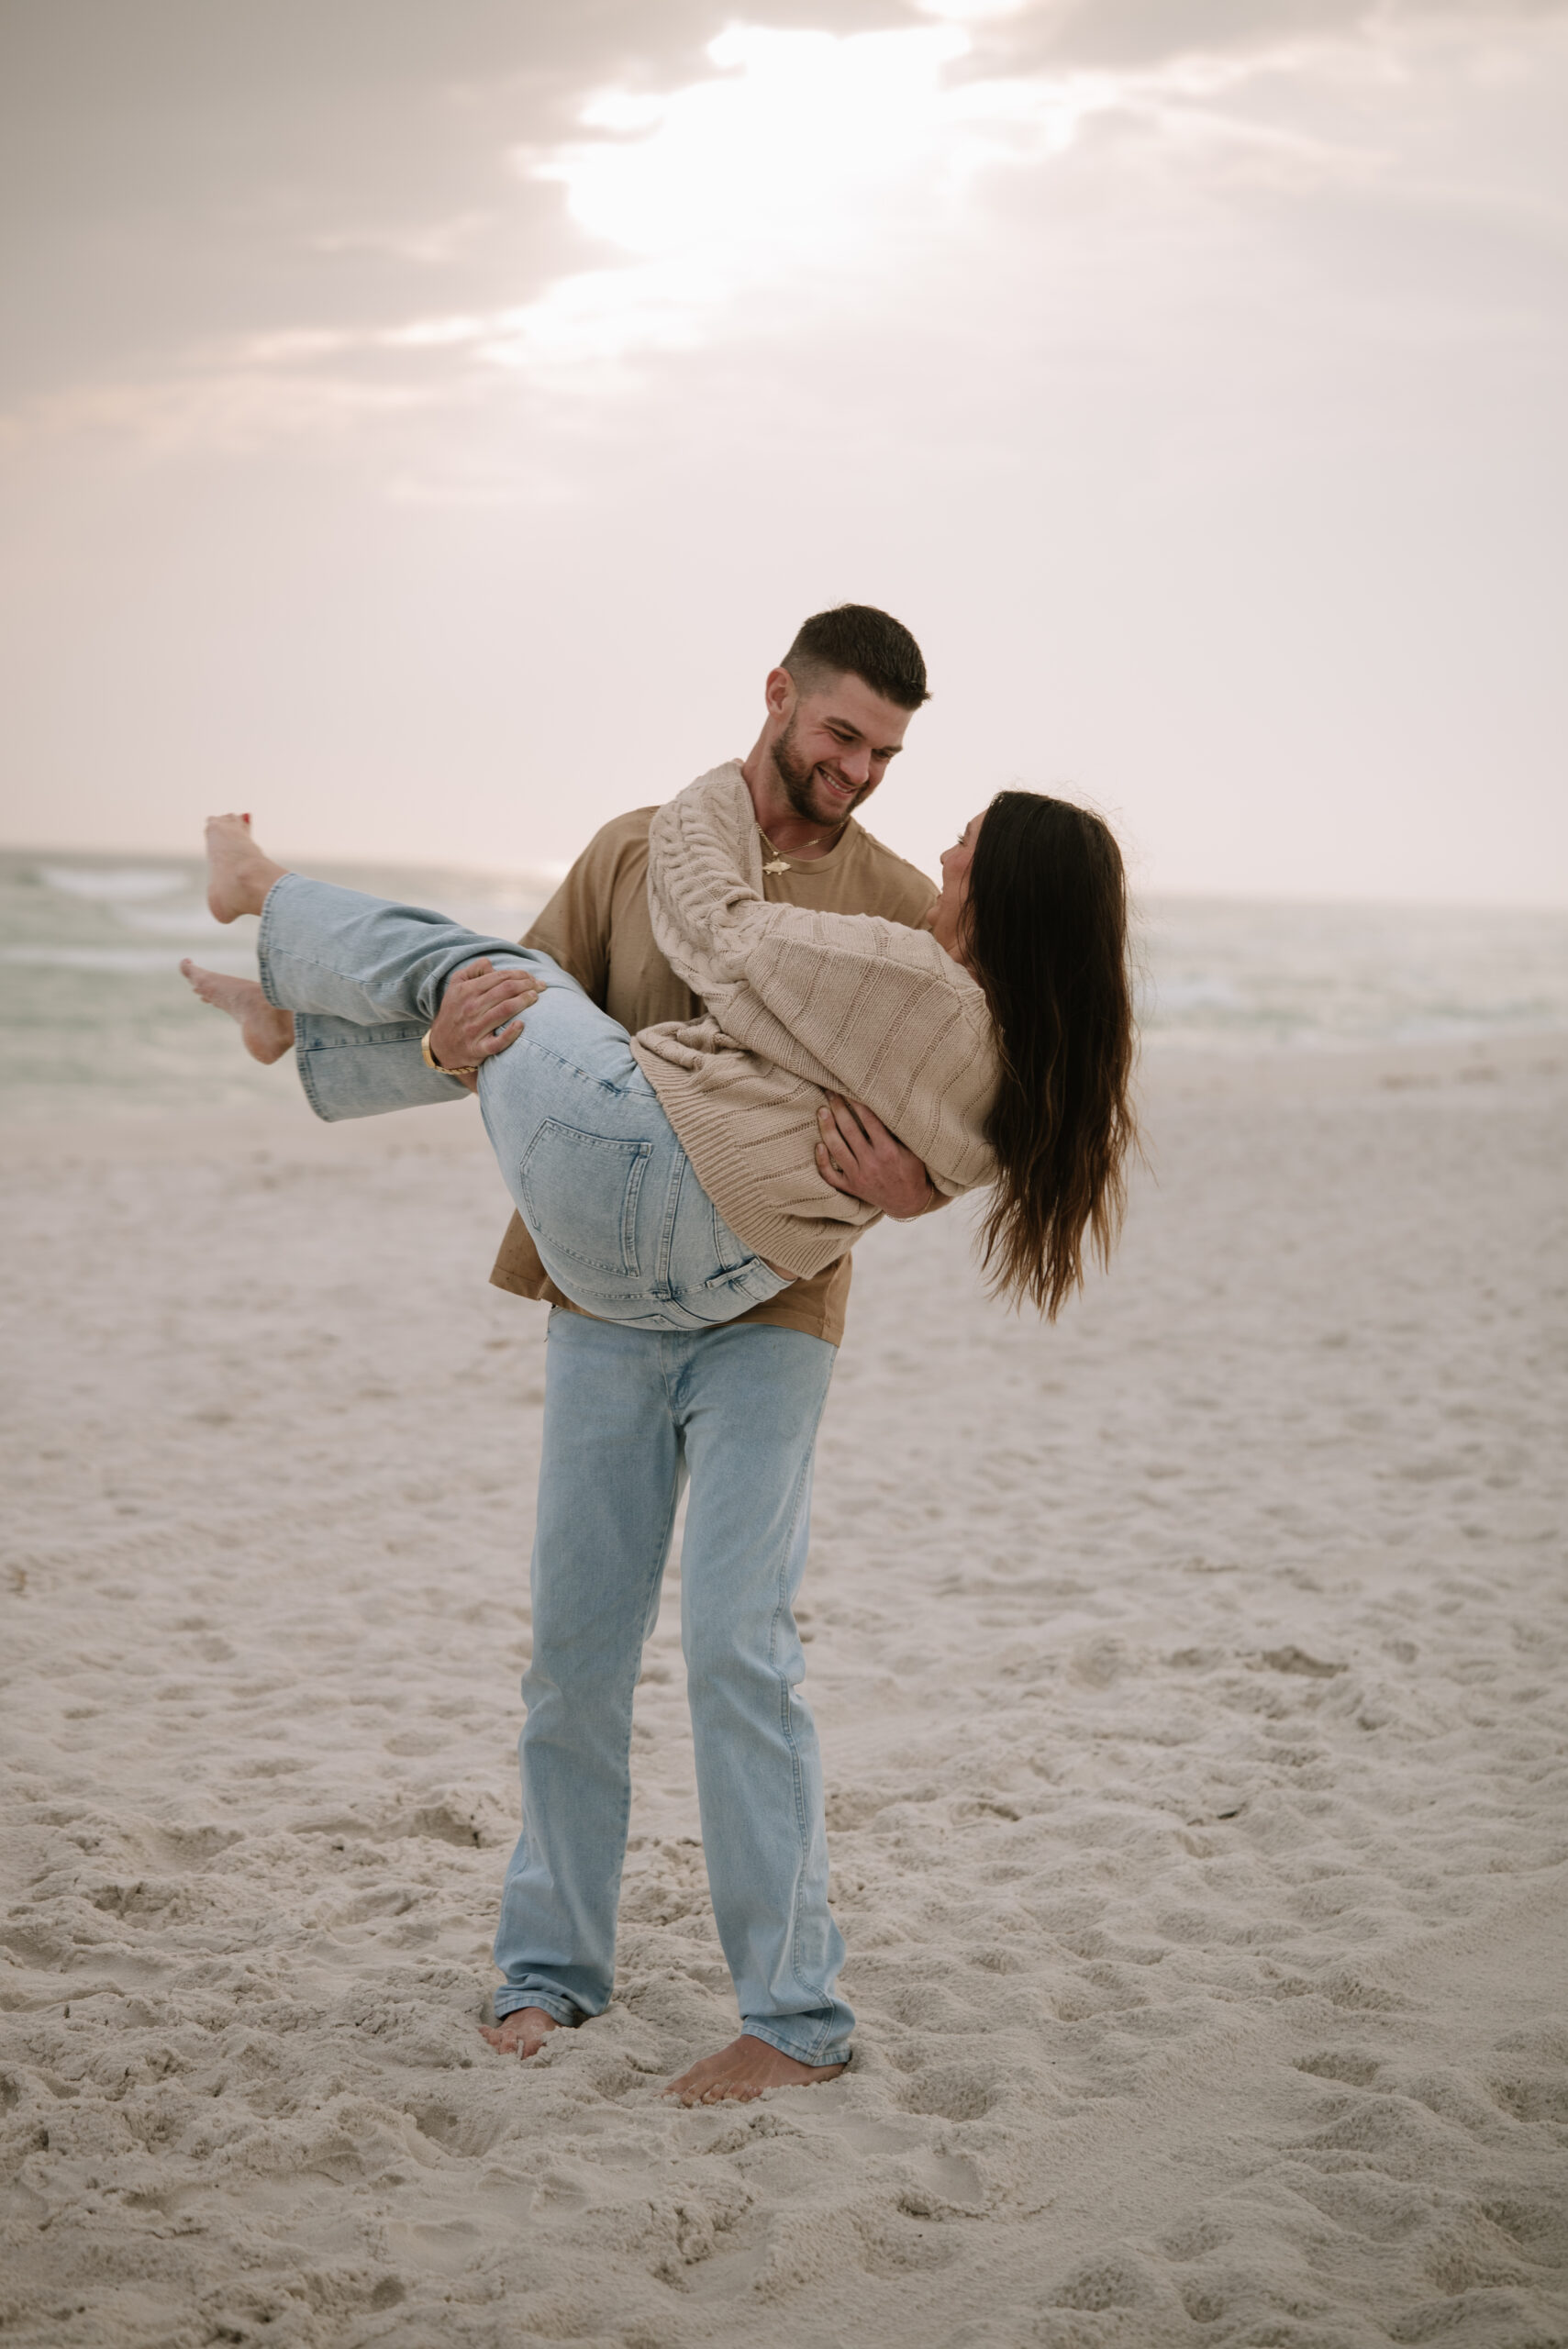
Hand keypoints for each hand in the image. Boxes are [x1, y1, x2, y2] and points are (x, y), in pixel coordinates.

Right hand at [428, 958, 542, 1091]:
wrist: (441, 1045)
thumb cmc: (454, 1011)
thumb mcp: (456, 985)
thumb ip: (473, 970)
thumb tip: (490, 964)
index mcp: (467, 990)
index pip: (500, 977)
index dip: (520, 975)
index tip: (533, 977)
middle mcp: (471, 1008)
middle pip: (506, 991)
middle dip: (527, 985)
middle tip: (541, 986)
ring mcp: (474, 1029)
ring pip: (504, 1010)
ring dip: (524, 1002)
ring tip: (536, 998)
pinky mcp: (478, 1048)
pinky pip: (497, 1043)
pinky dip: (511, 1034)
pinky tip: (522, 1025)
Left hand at [814, 1096, 935, 1218]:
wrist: (909, 1203)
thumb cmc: (913, 1171)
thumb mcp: (914, 1151)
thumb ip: (900, 1131)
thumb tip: (887, 1104)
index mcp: (889, 1152)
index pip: (870, 1120)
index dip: (858, 1102)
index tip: (850, 1087)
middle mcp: (872, 1163)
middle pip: (849, 1131)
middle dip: (839, 1108)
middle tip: (830, 1092)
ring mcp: (859, 1177)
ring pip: (837, 1149)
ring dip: (827, 1128)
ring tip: (821, 1111)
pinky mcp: (851, 1187)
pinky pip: (830, 1175)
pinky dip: (822, 1161)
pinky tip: (818, 1145)